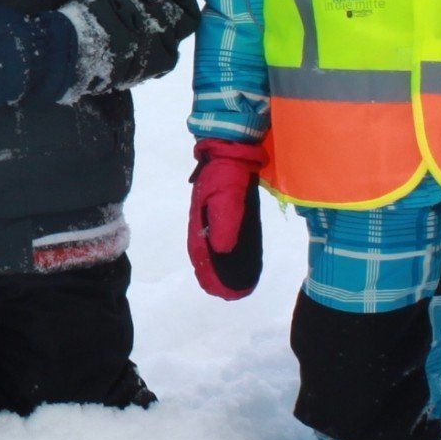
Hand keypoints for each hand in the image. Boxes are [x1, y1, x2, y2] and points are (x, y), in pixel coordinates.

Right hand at [187, 138, 266, 299]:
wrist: (232, 146)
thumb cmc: (226, 172)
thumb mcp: (225, 198)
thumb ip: (224, 223)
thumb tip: (222, 251)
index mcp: (200, 219)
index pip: (201, 253)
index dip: (209, 273)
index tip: (220, 293)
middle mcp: (205, 219)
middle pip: (208, 251)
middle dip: (216, 273)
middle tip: (230, 293)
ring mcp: (215, 212)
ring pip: (216, 243)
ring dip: (222, 262)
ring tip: (234, 280)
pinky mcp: (227, 206)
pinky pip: (226, 233)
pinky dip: (230, 248)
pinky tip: (239, 255)